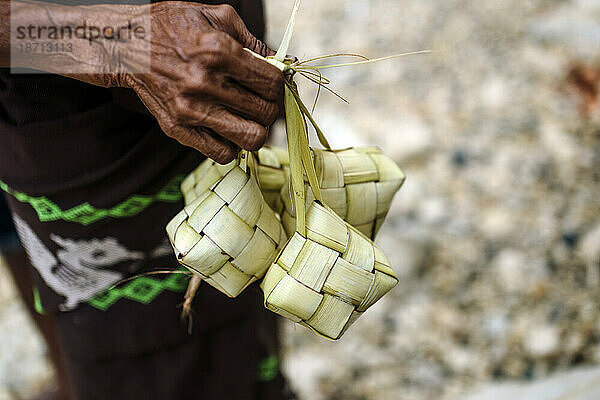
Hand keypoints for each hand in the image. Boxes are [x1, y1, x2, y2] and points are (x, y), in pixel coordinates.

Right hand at [118, 3, 283, 162]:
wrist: (126, 45)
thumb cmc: (173, 27)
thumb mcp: (216, 16)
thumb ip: (253, 40)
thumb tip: (283, 64)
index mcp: (217, 51)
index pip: (272, 84)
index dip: (281, 86)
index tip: (274, 85)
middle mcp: (204, 82)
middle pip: (266, 113)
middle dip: (272, 108)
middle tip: (263, 101)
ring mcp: (190, 110)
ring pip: (251, 139)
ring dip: (257, 130)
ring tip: (248, 118)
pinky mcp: (177, 129)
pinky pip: (223, 154)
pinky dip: (232, 145)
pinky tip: (227, 129)